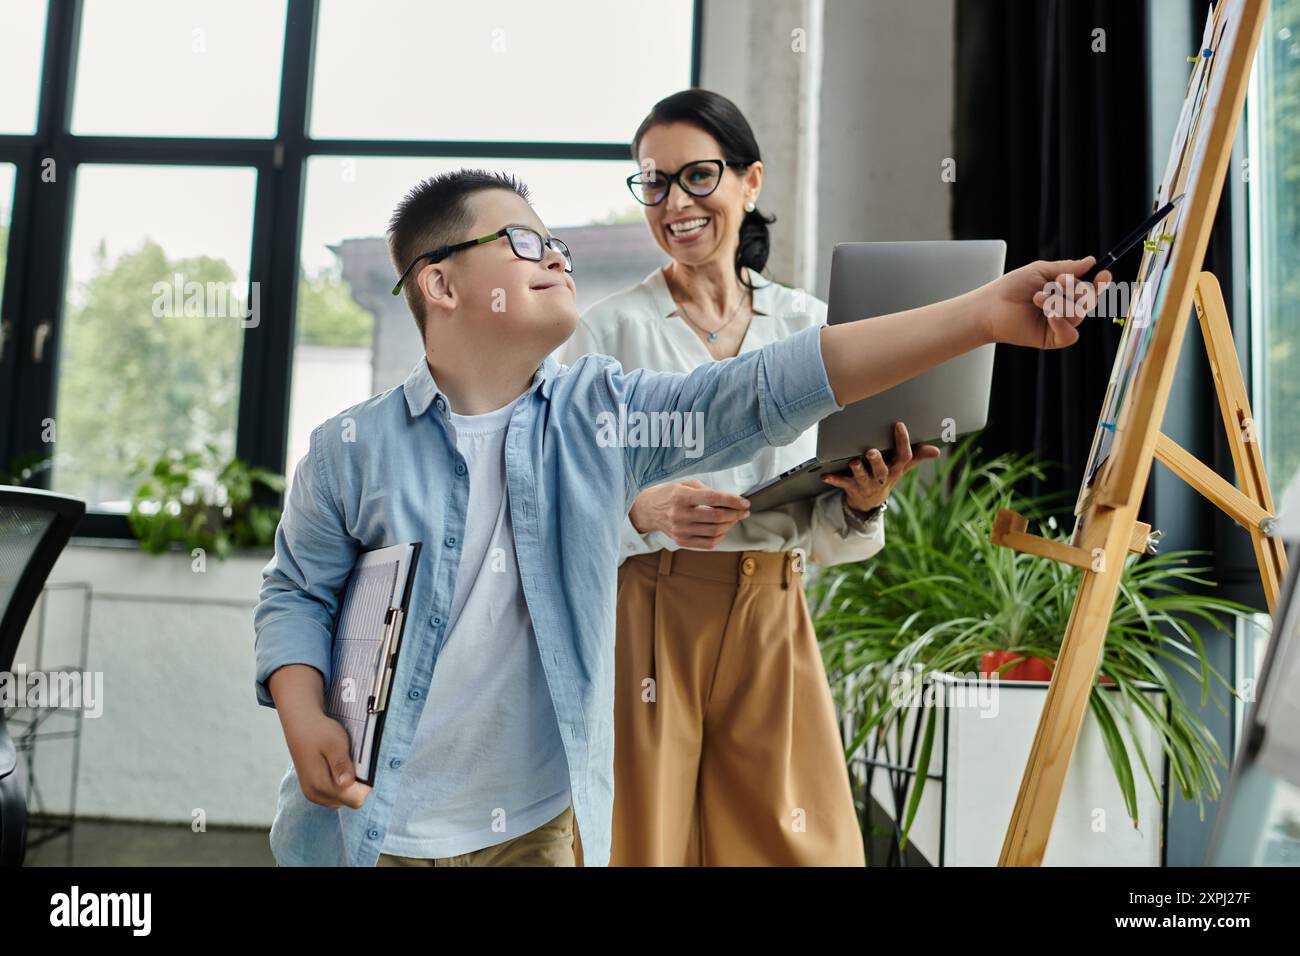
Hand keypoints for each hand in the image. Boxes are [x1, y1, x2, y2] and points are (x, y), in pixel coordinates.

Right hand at [270, 665, 371, 809]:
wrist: (301, 725)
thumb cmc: (320, 732)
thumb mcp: (335, 743)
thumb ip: (341, 764)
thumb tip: (347, 784)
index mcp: (321, 785)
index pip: (356, 799)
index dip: (365, 785)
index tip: (362, 767)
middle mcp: (315, 794)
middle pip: (350, 800)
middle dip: (356, 784)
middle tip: (351, 761)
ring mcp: (313, 794)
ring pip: (343, 799)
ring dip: (348, 784)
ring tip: (342, 763)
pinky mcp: (312, 791)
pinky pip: (334, 795)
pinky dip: (339, 784)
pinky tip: (335, 767)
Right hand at [629, 479, 749, 548]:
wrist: (648, 511)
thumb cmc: (669, 495)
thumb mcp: (685, 484)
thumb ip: (707, 491)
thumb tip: (730, 501)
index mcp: (681, 496)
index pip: (713, 498)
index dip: (732, 501)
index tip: (744, 502)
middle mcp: (680, 515)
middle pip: (716, 517)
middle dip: (735, 514)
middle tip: (743, 510)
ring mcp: (680, 530)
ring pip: (715, 531)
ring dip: (730, 524)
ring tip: (735, 518)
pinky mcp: (681, 541)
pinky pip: (708, 543)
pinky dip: (720, 536)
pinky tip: (723, 529)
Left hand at [821, 421, 939, 512]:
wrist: (869, 501)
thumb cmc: (885, 476)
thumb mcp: (902, 468)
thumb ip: (916, 456)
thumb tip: (936, 450)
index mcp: (895, 470)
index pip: (904, 457)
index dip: (902, 441)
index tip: (899, 425)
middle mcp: (881, 478)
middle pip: (881, 471)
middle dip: (876, 461)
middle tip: (871, 451)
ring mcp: (865, 484)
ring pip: (861, 477)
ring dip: (856, 470)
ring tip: (853, 462)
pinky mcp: (851, 488)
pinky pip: (842, 483)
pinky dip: (834, 479)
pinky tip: (825, 475)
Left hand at [978, 257, 1112, 349]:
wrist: (991, 306)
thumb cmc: (1012, 287)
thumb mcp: (1041, 271)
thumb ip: (1067, 268)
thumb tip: (1091, 261)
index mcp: (1065, 291)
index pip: (1092, 288)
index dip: (1101, 282)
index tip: (1103, 273)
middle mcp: (1066, 308)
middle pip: (1089, 300)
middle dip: (1076, 288)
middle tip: (1058, 282)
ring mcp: (1060, 324)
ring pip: (1079, 314)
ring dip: (1059, 302)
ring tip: (1037, 297)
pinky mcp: (1052, 339)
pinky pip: (1070, 334)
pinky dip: (1062, 323)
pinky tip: (1049, 315)